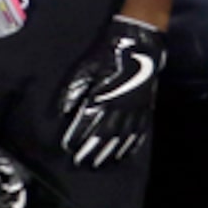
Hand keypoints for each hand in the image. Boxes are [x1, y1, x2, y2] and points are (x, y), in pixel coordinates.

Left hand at [57, 15, 163, 167]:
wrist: (138, 43)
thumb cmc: (107, 54)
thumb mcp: (85, 68)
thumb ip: (73, 92)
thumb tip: (61, 113)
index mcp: (102, 96)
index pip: (87, 123)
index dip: (77, 137)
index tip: (67, 149)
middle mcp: (119, 106)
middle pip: (104, 134)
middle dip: (91, 150)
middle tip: (81, 164)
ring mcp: (134, 108)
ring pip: (121, 136)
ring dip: (109, 152)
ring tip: (100, 164)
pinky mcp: (145, 107)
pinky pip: (139, 130)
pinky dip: (131, 144)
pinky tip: (124, 153)